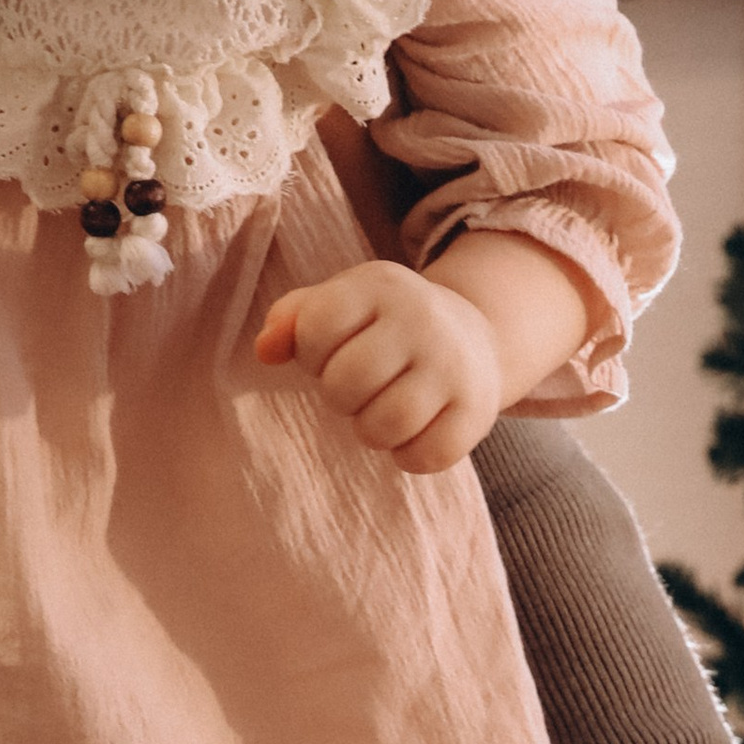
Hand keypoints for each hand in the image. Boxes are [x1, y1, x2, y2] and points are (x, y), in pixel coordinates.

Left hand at [254, 258, 502, 473]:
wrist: (475, 335)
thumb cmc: (384, 326)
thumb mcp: (342, 304)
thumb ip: (292, 320)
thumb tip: (265, 351)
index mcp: (380, 286)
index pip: (315, 327)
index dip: (310, 353)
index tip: (331, 352)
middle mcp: (422, 320)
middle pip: (345, 383)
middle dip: (339, 397)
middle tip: (358, 389)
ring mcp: (454, 366)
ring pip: (384, 426)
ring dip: (370, 431)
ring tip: (381, 411)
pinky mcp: (478, 411)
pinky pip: (424, 456)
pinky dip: (407, 456)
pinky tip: (413, 432)